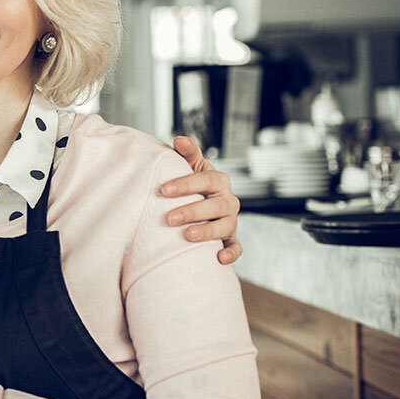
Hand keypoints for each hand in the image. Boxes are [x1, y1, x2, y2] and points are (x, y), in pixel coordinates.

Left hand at [163, 136, 242, 264]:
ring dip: (208, 231)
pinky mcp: (230, 238)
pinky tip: (220, 258)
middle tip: (169, 217)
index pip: (205, 180)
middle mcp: (228, 200)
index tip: (164, 190)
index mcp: (218, 181)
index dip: (186, 184)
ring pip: (226, 225)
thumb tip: (179, 140)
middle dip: (193, 211)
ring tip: (188, 236)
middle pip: (215, 204)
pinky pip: (236, 246)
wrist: (199, 203)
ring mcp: (230, 220)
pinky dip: (232, 253)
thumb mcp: (189, 165)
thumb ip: (187, 152)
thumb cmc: (191, 184)